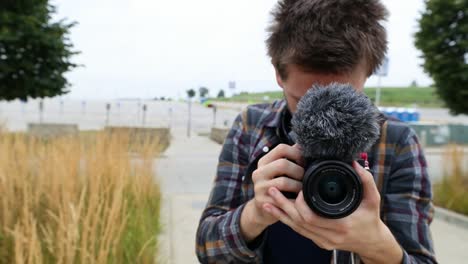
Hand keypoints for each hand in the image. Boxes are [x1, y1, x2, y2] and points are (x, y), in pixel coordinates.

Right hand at [240, 144, 304, 241]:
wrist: (262, 210)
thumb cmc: (276, 188)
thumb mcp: (279, 171)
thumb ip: (289, 158)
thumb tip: (302, 144)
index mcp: (263, 162)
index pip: (281, 148)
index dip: (296, 153)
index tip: (304, 161)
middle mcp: (258, 173)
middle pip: (282, 164)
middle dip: (298, 171)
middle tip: (304, 178)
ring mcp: (259, 187)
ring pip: (284, 182)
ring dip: (298, 186)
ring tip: (302, 190)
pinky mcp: (262, 201)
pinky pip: (283, 199)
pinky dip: (294, 199)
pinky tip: (298, 200)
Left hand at [263, 161, 402, 262]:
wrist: (372, 242)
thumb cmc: (371, 219)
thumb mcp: (373, 199)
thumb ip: (365, 180)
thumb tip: (354, 162)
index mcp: (341, 226)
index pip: (313, 217)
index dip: (301, 203)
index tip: (297, 188)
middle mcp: (329, 236)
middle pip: (300, 223)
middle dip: (284, 206)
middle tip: (273, 190)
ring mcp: (323, 241)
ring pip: (297, 229)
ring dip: (281, 214)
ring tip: (268, 200)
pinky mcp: (319, 242)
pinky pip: (299, 232)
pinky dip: (287, 221)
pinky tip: (277, 212)